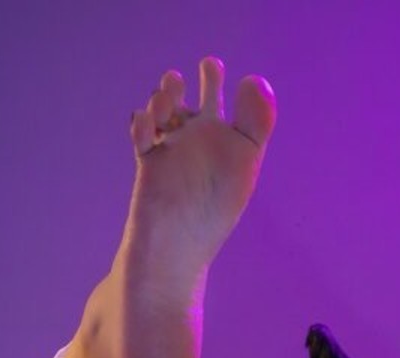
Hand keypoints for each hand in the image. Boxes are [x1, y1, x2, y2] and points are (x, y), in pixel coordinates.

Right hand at [129, 58, 275, 270]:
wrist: (175, 249)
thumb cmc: (213, 212)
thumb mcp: (245, 161)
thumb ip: (256, 121)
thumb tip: (253, 78)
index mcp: (223, 145)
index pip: (218, 106)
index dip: (213, 82)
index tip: (211, 66)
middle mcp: (197, 147)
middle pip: (187, 106)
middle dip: (178, 86)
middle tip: (178, 79)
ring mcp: (171, 155)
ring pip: (162, 114)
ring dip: (162, 99)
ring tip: (164, 100)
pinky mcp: (148, 166)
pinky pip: (143, 134)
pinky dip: (142, 122)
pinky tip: (146, 122)